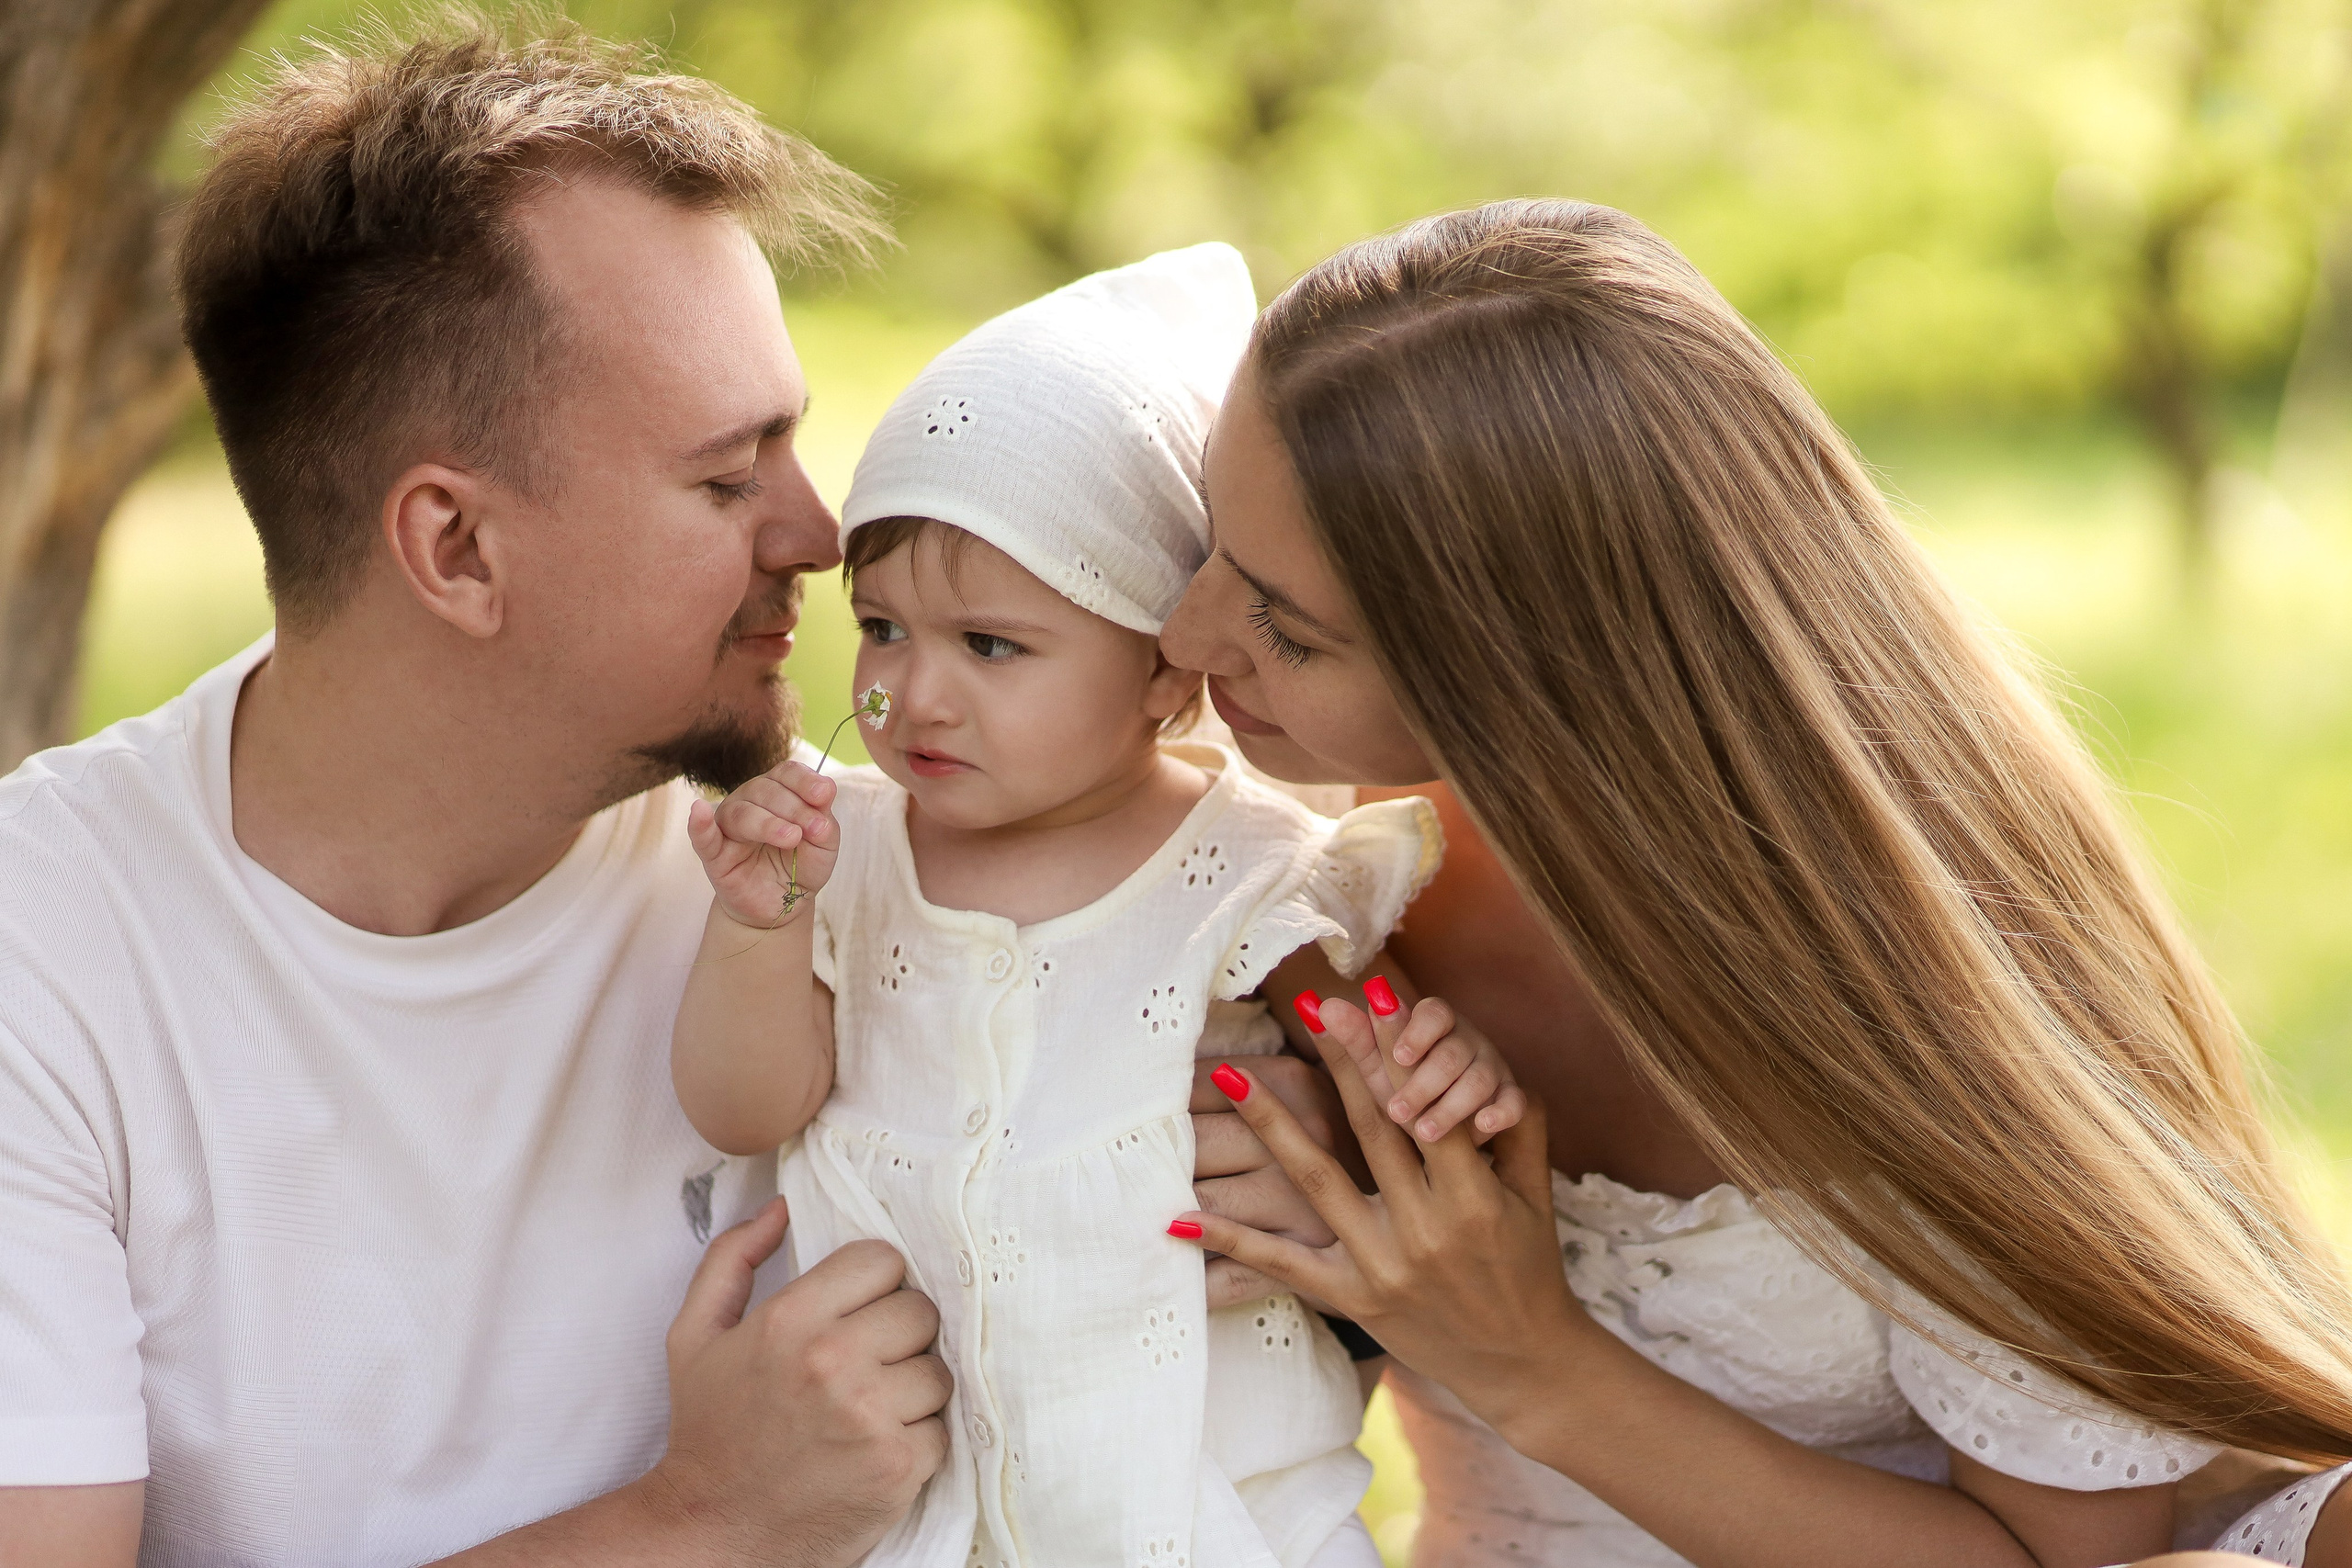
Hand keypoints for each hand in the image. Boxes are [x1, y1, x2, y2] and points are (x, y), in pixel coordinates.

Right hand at [645, 1200, 951, 1567]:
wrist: (712, 1531)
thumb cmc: (708, 1430)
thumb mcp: (695, 1334)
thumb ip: (732, 1258)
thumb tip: (781, 1208)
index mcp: (789, 1320)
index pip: (882, 1260)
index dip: (873, 1283)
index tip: (857, 1309)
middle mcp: (834, 1362)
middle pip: (919, 1310)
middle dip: (898, 1332)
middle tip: (866, 1360)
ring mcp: (871, 1417)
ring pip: (939, 1369)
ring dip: (912, 1386)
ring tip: (871, 1406)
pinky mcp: (899, 1466)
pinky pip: (943, 1426)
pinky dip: (918, 1437)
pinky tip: (876, 1446)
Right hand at [686, 761, 839, 927]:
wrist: (785, 905)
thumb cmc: (802, 867)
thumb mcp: (824, 843)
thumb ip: (824, 818)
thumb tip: (826, 791)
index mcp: (777, 792)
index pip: (786, 773)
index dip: (805, 781)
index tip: (824, 796)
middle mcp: (749, 802)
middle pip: (765, 791)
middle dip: (794, 808)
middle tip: (815, 831)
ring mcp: (729, 828)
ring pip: (742, 813)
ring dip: (768, 823)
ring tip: (792, 837)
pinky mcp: (715, 856)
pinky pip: (703, 838)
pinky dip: (699, 824)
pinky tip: (698, 811)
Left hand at [1171, 997, 1595, 1444]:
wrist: (1521, 1364)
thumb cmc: (1530, 1266)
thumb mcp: (1535, 1194)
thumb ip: (1517, 1126)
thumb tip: (1496, 1060)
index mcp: (1473, 1200)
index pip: (1428, 1107)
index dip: (1401, 1048)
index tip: (1374, 993)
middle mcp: (1424, 1232)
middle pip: (1373, 1129)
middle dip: (1344, 1061)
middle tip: (1313, 1007)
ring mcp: (1382, 1267)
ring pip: (1317, 1181)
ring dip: (1271, 1124)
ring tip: (1232, 1075)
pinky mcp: (1350, 1299)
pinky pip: (1281, 1264)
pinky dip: (1230, 1240)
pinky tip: (1181, 1216)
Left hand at [1355, 979, 1526, 1143]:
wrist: (1447, 1122)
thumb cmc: (1407, 1086)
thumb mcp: (1380, 1068)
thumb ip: (1357, 1040)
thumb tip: (1321, 1007)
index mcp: (1435, 1024)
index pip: (1434, 1012)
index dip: (1417, 1031)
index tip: (1399, 1055)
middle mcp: (1467, 1040)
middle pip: (1452, 1052)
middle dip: (1423, 1083)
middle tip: (1397, 1112)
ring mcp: (1492, 1068)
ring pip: (1479, 1079)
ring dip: (1451, 1106)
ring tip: (1424, 1133)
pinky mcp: (1510, 1098)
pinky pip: (1515, 1102)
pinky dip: (1502, 1112)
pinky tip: (1485, 1127)